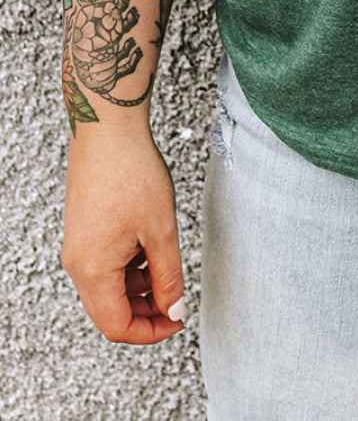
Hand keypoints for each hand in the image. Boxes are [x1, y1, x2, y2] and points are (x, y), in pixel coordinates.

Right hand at [63, 130, 184, 343]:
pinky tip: (149, 244)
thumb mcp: (161, 230)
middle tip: (175, 301)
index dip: (150, 331)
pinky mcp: (83, 228)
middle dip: (144, 311)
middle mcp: (78, 262)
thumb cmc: (132, 172)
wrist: (108, 130)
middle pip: (109, 309)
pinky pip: (103, 263)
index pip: (117, 325)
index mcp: (93, 270)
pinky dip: (128, 265)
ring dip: (137, 287)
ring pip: (107, 286)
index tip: (176, 321)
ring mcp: (78, 244)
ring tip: (165, 267)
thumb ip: (168, 276)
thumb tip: (173, 309)